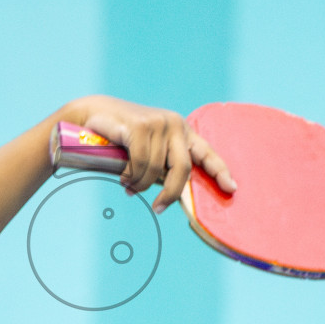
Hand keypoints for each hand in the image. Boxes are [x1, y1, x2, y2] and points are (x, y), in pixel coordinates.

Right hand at [63, 96, 237, 213]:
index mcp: (181, 131)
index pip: (206, 153)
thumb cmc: (122, 139)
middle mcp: (174, 124)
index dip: (220, 171)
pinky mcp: (141, 125)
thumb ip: (164, 168)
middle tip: (158, 209)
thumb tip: (178, 194)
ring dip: (140, 184)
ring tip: (128, 185)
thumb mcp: (149, 153)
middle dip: (170, 193)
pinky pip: (141, 163)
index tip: (232, 188)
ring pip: (156, 170)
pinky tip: (124, 178)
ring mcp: (158, 123)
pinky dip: (131, 176)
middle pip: (182, 169)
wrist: (93, 115)